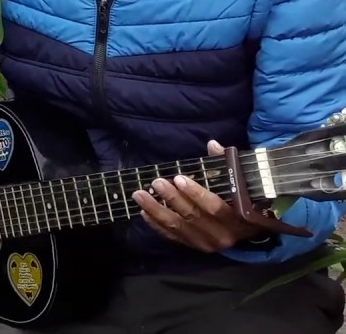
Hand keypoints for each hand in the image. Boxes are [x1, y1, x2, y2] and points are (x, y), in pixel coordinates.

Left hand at [133, 140, 264, 251]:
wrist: (252, 230)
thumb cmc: (244, 200)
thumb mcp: (241, 183)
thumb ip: (226, 164)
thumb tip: (212, 144)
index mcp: (238, 218)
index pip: (214, 207)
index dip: (196, 193)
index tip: (178, 178)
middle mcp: (223, 235)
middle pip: (192, 217)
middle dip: (172, 198)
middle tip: (156, 182)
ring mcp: (208, 244)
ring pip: (178, 227)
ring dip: (156, 210)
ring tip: (139, 195)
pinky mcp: (195, 247)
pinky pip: (173, 236)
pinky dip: (157, 225)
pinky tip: (144, 212)